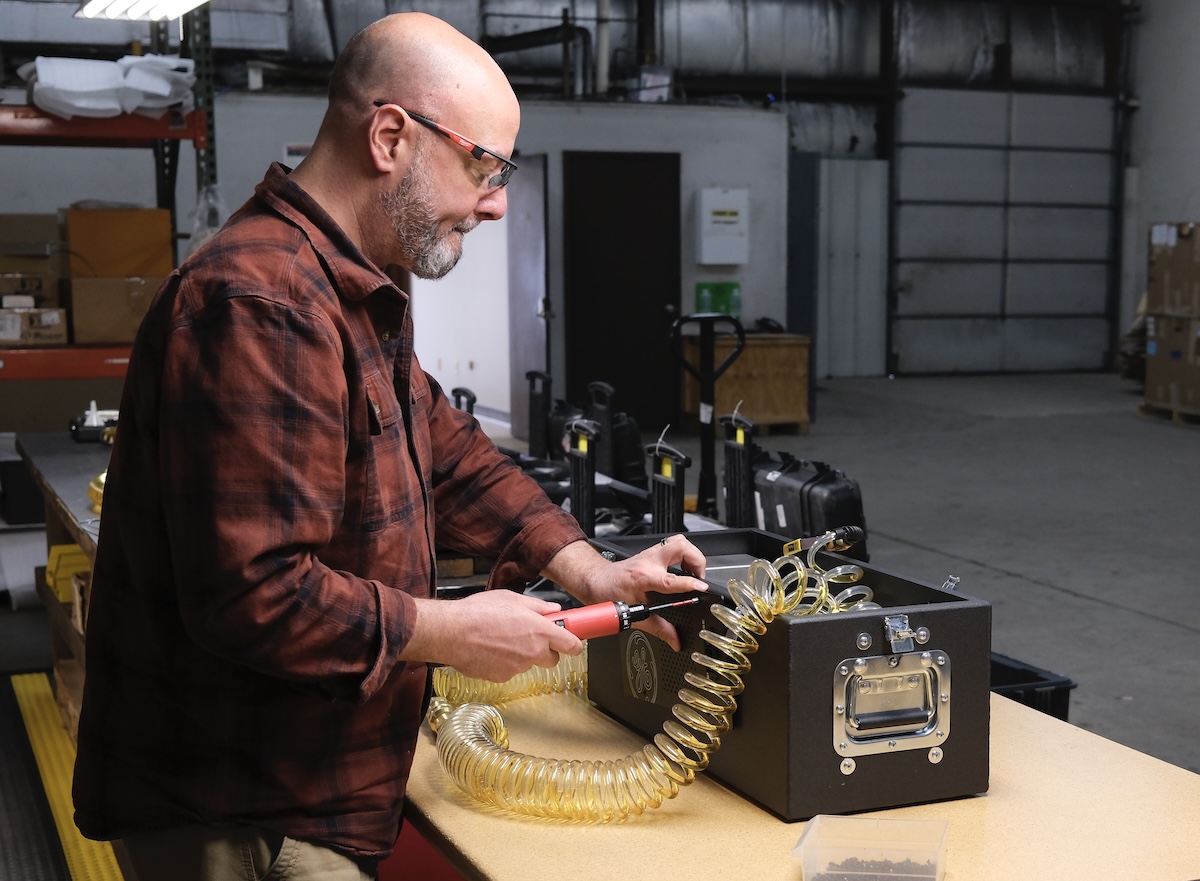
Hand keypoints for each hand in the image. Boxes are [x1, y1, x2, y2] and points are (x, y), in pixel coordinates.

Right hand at [403, 589, 581, 681]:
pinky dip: (505, 662)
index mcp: (539, 631)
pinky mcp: (502, 678)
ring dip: (522, 654)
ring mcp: (518, 668)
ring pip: (529, 663)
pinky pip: (510, 670)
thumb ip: (538, 606)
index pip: (572, 645)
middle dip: (546, 650)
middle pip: (553, 659)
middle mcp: (532, 652)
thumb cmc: (478, 612)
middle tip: (531, 637)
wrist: (451, 632)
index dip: (574, 643)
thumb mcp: (512, 598)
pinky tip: (491, 649)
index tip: (573, 639)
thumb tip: (554, 610)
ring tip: (501, 638)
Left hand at [543, 535, 708, 651]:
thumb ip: (659, 629)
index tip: (701, 587)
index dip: (689, 583)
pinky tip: (683, 568)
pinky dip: (683, 555)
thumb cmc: (608, 595)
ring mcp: (650, 554)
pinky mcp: (651, 552)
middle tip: (699, 577)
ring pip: (678, 541)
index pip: (670, 579)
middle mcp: (648, 562)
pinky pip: (672, 545)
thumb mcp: (634, 616)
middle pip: (680, 547)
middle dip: (696, 560)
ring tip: (693, 571)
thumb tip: (675, 640)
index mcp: (643, 578)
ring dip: (691, 555)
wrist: (595, 581)